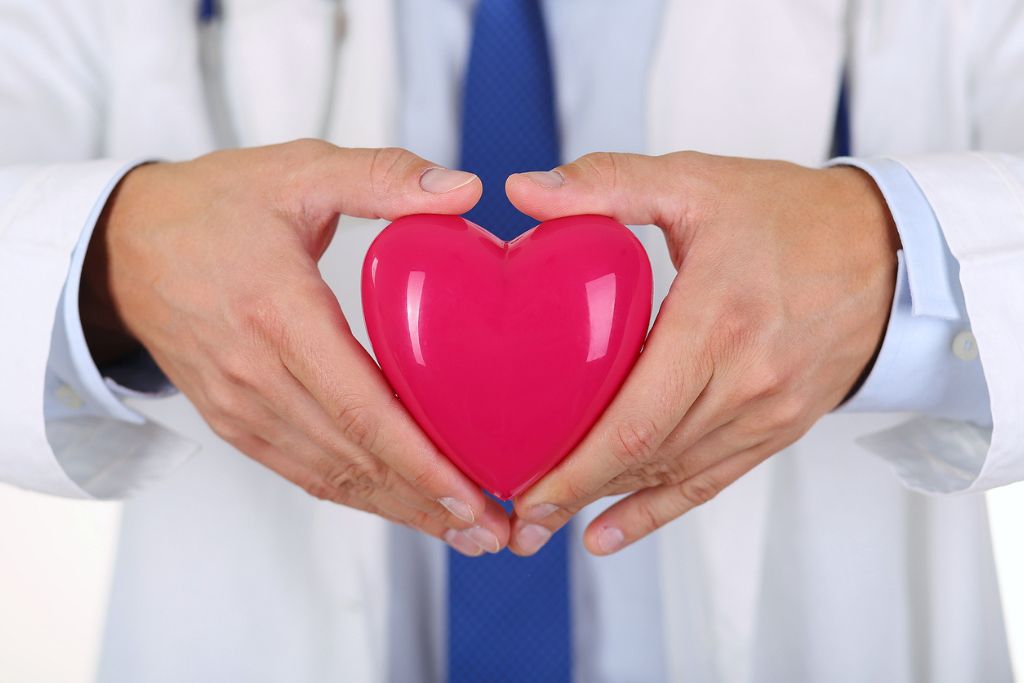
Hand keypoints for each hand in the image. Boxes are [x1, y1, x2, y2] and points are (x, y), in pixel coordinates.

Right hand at [81, 140, 509, 555]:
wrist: (123, 248)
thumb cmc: (216, 206)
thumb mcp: (298, 170)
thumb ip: (384, 176)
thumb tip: (467, 191)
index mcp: (279, 314)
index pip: (359, 408)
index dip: (420, 460)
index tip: (472, 493)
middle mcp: (256, 375)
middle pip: (354, 459)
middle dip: (428, 502)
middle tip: (494, 532)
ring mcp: (241, 408)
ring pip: (332, 477)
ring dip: (399, 510)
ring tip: (464, 533)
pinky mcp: (235, 423)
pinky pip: (303, 473)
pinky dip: (357, 496)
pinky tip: (402, 507)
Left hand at [504, 152, 899, 555]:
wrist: (889, 250)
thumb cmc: (788, 214)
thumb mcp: (697, 181)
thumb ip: (607, 183)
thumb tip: (524, 191)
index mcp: (718, 322)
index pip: (636, 418)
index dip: (576, 466)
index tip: (525, 489)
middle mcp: (746, 380)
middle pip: (649, 456)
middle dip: (576, 492)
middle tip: (519, 519)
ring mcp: (767, 412)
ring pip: (675, 473)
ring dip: (609, 500)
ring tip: (549, 523)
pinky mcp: (779, 427)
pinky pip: (712, 481)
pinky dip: (659, 510)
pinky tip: (611, 532)